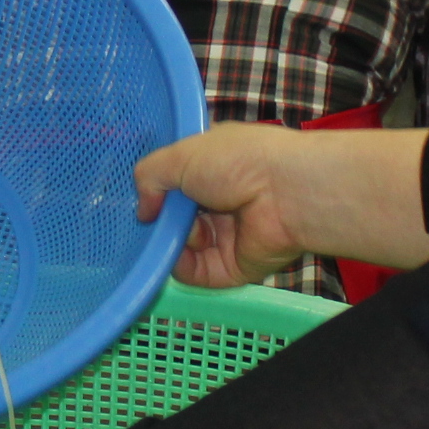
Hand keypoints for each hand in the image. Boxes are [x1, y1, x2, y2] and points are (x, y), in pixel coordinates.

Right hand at [136, 125, 319, 287]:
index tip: (142, 195)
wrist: (286, 194)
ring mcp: (226, 236)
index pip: (177, 181)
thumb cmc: (238, 162)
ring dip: (173, 239)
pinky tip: (178, 254)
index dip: (157, 189)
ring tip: (184, 228)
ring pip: (181, 246)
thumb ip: (149, 176)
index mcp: (213, 167)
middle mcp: (220, 201)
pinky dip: (181, 265)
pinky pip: (195, 273)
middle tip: (155, 216)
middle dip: (161, 217)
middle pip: (176, 217)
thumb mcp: (180, 154)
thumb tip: (144, 210)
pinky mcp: (232, 267)